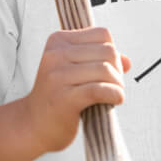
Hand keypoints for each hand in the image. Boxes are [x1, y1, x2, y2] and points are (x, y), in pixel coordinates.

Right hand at [24, 27, 130, 153]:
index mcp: (58, 41)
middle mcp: (55, 54)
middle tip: (113, 86)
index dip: (112, 52)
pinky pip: (100, 89)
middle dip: (117, 70)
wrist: (33, 126)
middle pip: (107, 51)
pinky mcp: (64, 98)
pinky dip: (114, 94)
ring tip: (114, 95)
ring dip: (117, 84)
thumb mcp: (75, 71)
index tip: (108, 71)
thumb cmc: (58, 97)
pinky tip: (115, 100)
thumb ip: (100, 61)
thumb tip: (127, 61)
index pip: (102, 34)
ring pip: (105, 70)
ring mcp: (57, 75)